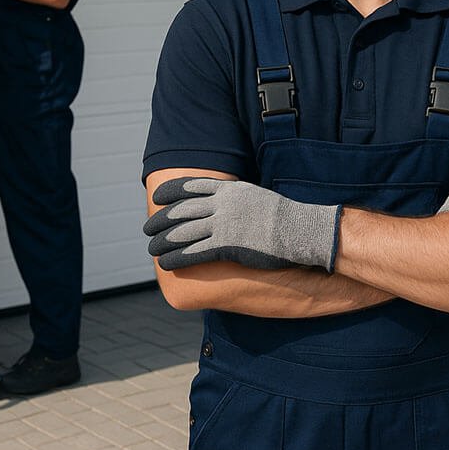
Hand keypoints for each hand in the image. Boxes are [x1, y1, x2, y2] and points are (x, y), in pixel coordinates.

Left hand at [144, 178, 340, 271]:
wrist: (301, 229)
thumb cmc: (283, 217)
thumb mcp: (255, 197)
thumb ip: (236, 198)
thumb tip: (226, 200)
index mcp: (229, 189)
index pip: (191, 186)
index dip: (171, 192)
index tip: (156, 196)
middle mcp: (222, 204)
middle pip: (181, 209)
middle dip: (160, 219)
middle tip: (147, 228)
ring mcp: (223, 224)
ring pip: (182, 232)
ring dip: (163, 241)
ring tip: (151, 248)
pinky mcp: (227, 245)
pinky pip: (194, 252)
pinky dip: (176, 258)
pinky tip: (166, 263)